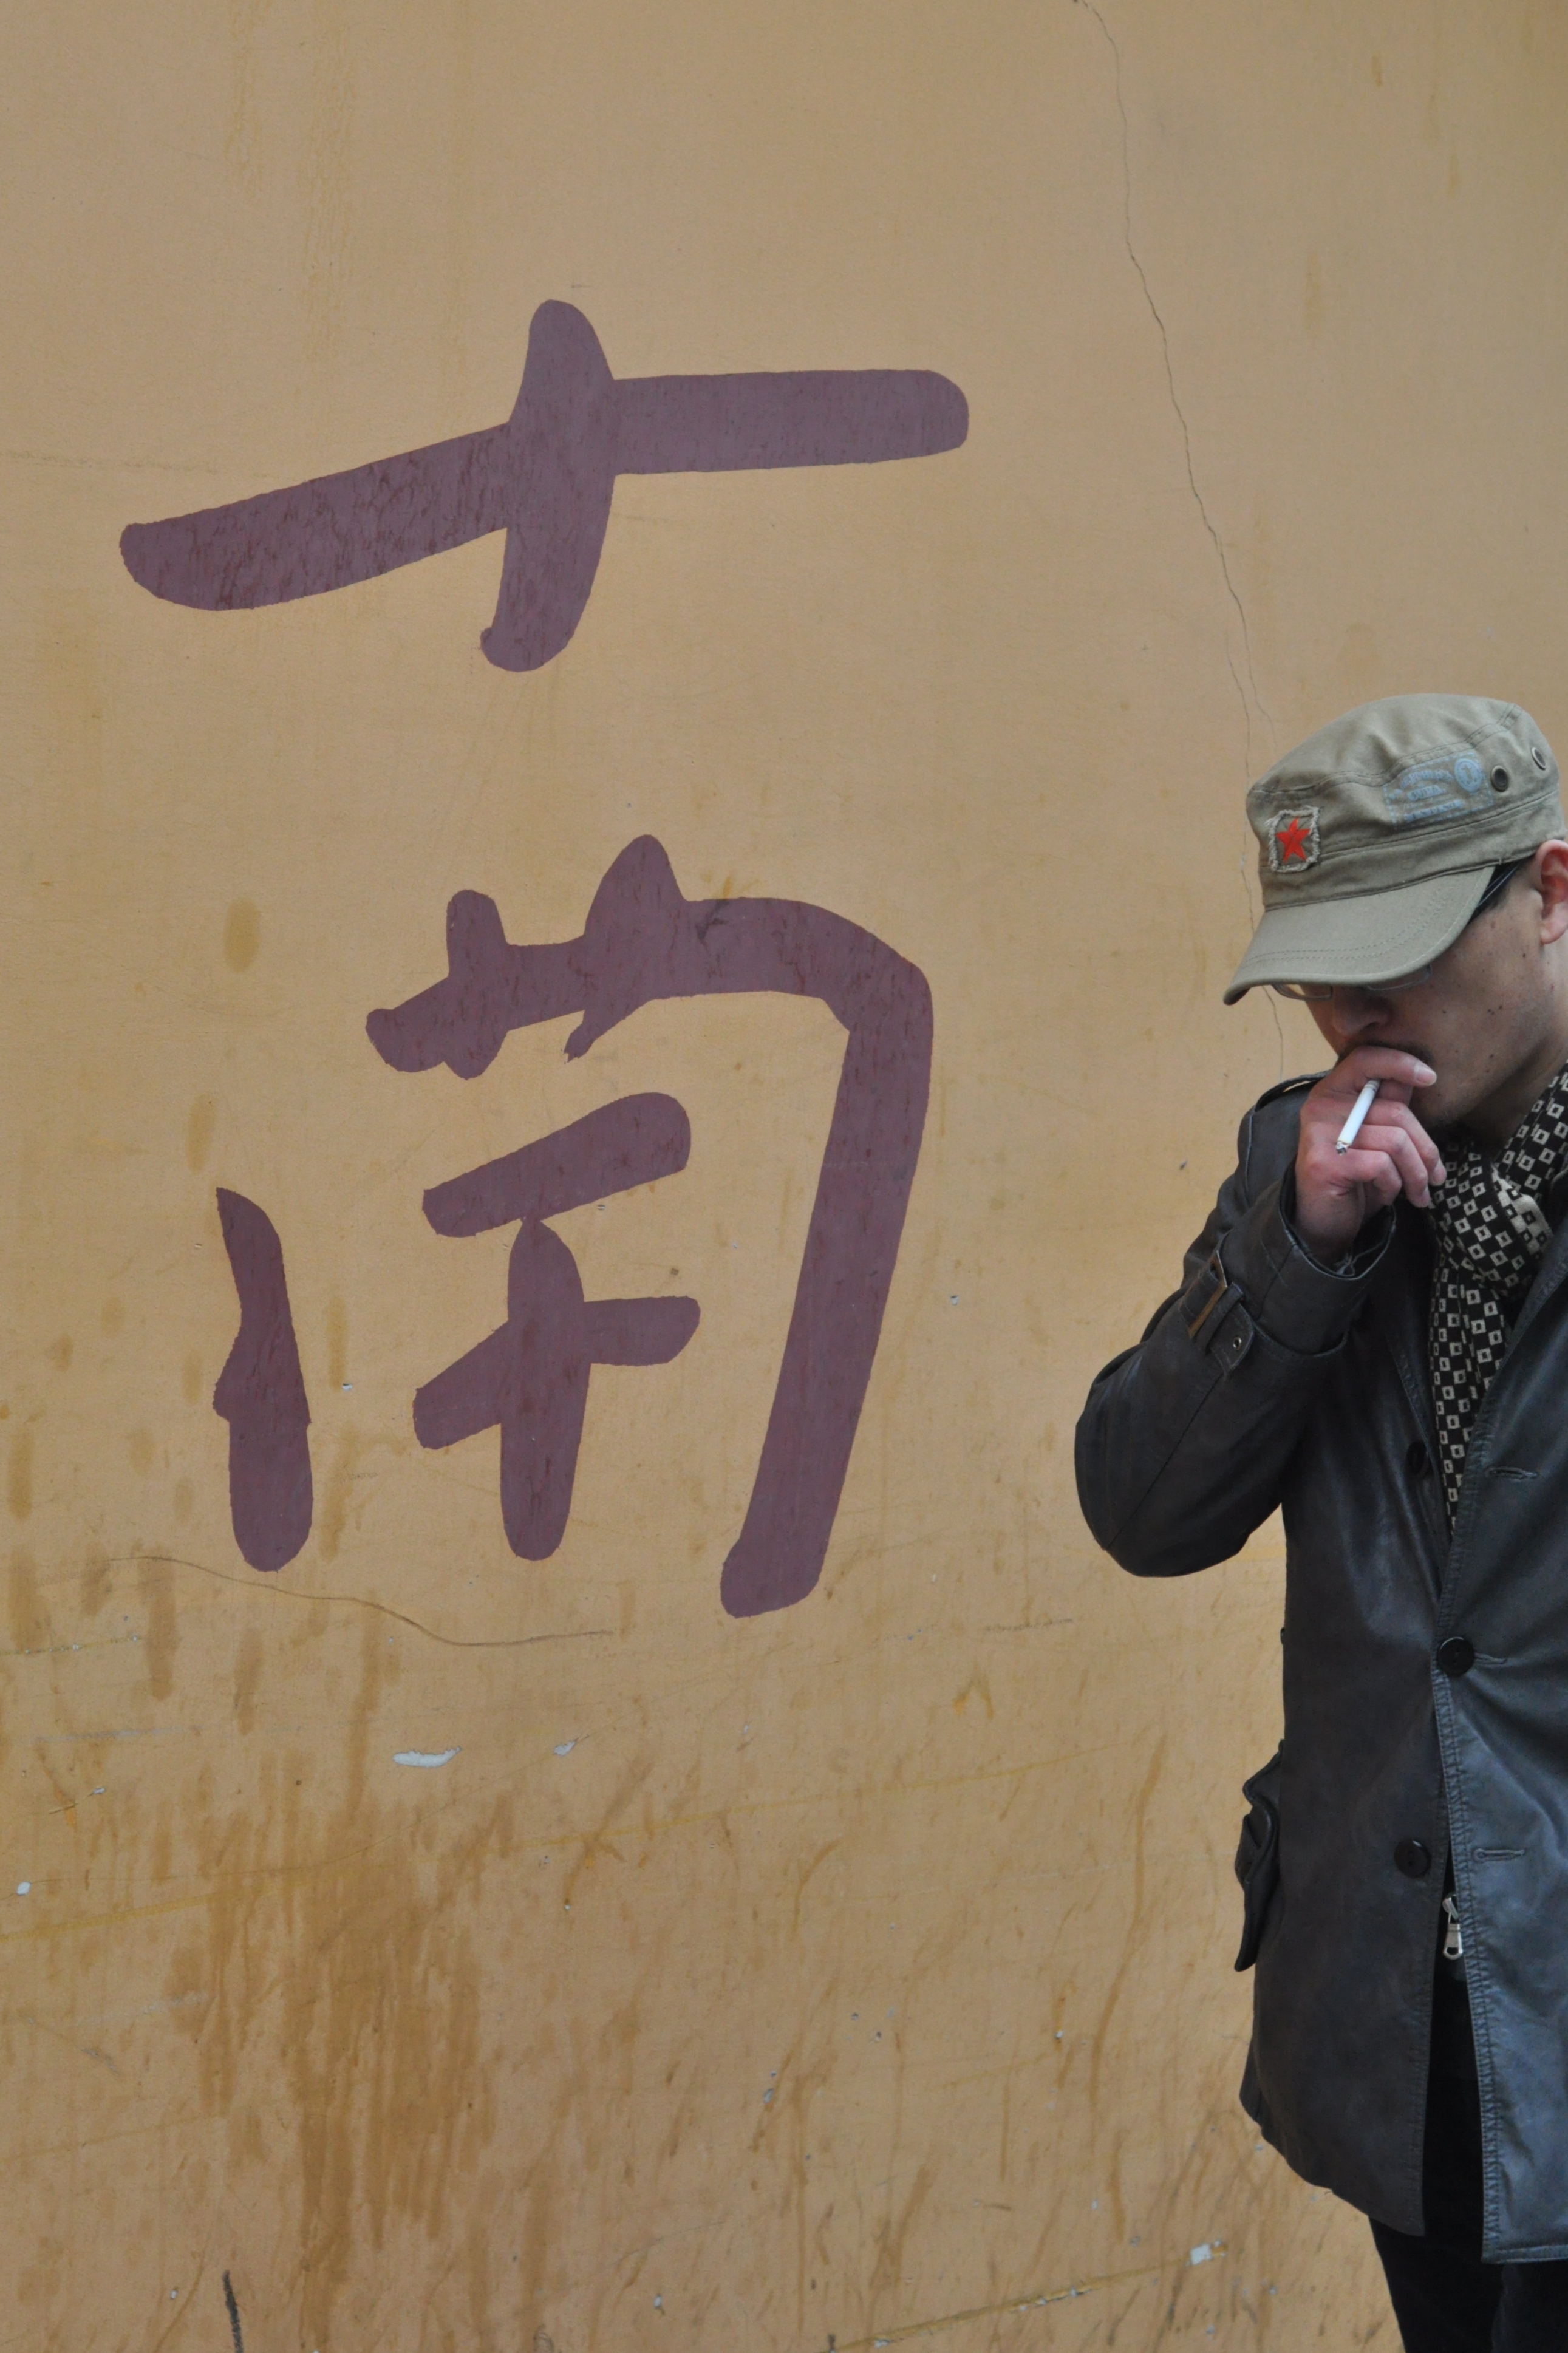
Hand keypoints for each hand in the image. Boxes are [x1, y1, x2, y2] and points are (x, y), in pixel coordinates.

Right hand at [1292, 1048, 1444, 1260]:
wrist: (1322, 1222)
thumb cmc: (1355, 1176)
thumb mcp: (1376, 1137)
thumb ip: (1390, 1106)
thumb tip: (1419, 1079)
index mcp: (1333, 1091)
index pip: (1366, 1059)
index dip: (1400, 1063)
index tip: (1431, 1078)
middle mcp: (1322, 1105)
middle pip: (1396, 1112)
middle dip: (1426, 1150)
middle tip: (1437, 1177)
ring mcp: (1319, 1133)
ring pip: (1395, 1142)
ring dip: (1415, 1174)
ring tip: (1418, 1193)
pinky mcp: (1324, 1162)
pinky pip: (1381, 1165)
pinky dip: (1392, 1186)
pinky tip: (1386, 1196)